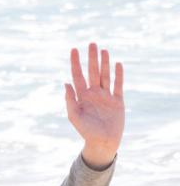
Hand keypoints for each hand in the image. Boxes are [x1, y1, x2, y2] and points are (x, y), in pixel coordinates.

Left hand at [66, 43, 123, 168]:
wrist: (102, 142)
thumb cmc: (85, 131)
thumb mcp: (74, 115)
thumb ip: (70, 100)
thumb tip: (66, 83)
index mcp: (81, 96)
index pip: (77, 76)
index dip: (75, 63)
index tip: (74, 50)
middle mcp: (93, 93)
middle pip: (92, 72)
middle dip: (91, 58)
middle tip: (91, 43)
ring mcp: (106, 96)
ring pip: (105, 76)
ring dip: (104, 63)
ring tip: (103, 50)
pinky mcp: (117, 101)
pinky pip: (118, 85)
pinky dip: (118, 75)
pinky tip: (117, 64)